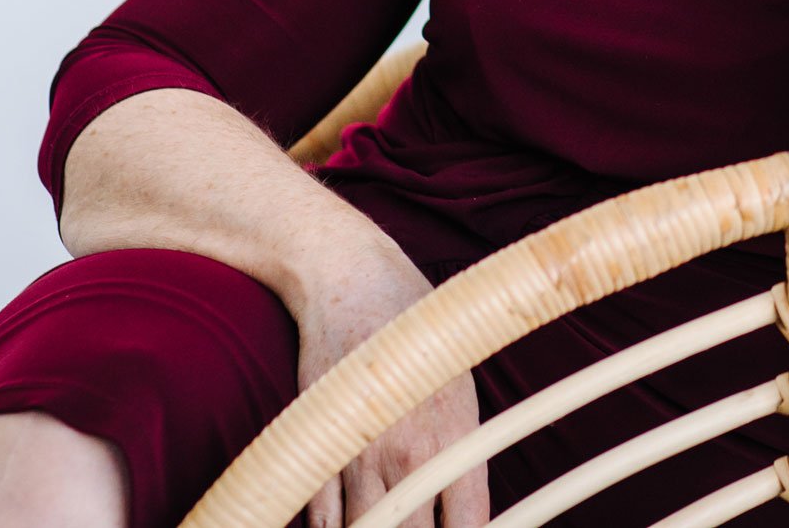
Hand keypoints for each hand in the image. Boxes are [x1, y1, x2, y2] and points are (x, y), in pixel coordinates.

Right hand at [291, 239, 489, 527]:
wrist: (356, 284)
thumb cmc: (418, 334)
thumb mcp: (460, 387)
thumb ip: (464, 451)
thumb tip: (468, 510)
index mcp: (457, 438)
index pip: (470, 526)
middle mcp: (411, 454)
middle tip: (408, 526)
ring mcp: (360, 453)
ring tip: (379, 520)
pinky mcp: (318, 444)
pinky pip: (318, 518)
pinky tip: (337, 522)